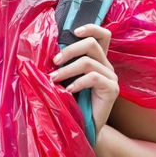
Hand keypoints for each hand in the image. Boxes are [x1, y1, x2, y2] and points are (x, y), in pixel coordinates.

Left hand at [49, 24, 118, 138]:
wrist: (83, 128)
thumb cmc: (72, 102)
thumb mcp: (65, 78)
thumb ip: (63, 63)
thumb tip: (43, 49)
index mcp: (98, 59)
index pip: (103, 35)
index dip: (91, 28)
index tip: (73, 31)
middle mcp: (106, 65)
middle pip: (92, 44)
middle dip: (70, 49)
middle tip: (54, 61)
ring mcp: (111, 77)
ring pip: (89, 62)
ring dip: (67, 69)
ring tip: (54, 78)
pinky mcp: (112, 89)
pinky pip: (94, 78)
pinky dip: (78, 82)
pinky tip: (68, 90)